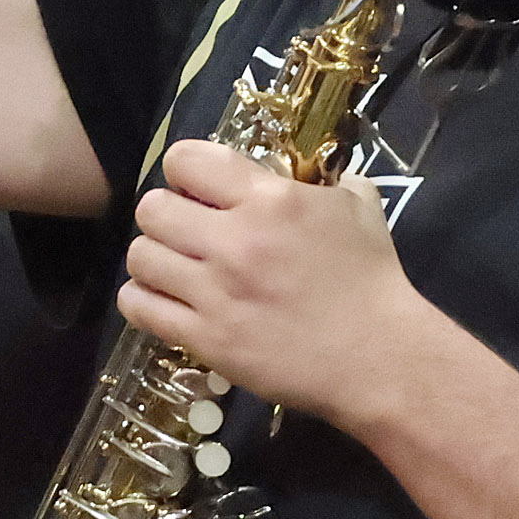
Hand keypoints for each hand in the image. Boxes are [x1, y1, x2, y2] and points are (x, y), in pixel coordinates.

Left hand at [122, 139, 428, 433]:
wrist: (377, 357)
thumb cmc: (372, 280)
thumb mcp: (358, 207)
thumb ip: (327, 181)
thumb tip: (311, 171)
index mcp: (270, 199)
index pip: (186, 160)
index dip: (185, 170)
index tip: (197, 187)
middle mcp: (234, 240)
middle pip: (152, 209)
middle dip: (164, 214)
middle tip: (183, 230)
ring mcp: (215, 293)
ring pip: (140, 257)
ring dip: (152, 257)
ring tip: (172, 267)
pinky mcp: (206, 339)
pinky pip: (141, 307)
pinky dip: (143, 299)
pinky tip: (163, 299)